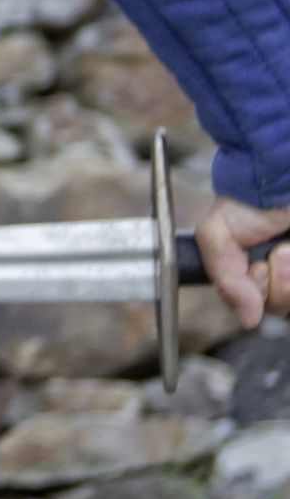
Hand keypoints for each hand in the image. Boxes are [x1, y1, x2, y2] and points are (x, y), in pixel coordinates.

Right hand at [192, 197, 289, 326]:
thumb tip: (248, 320)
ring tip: (287, 248)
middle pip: (279, 307)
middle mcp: (274, 276)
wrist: (276, 178)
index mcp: (248, 274)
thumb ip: (224, 278)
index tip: (255, 270)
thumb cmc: (244, 200)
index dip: (254, 295)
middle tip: (276, 256)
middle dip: (278, 286)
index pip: (250, 307)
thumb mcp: (215, 234)